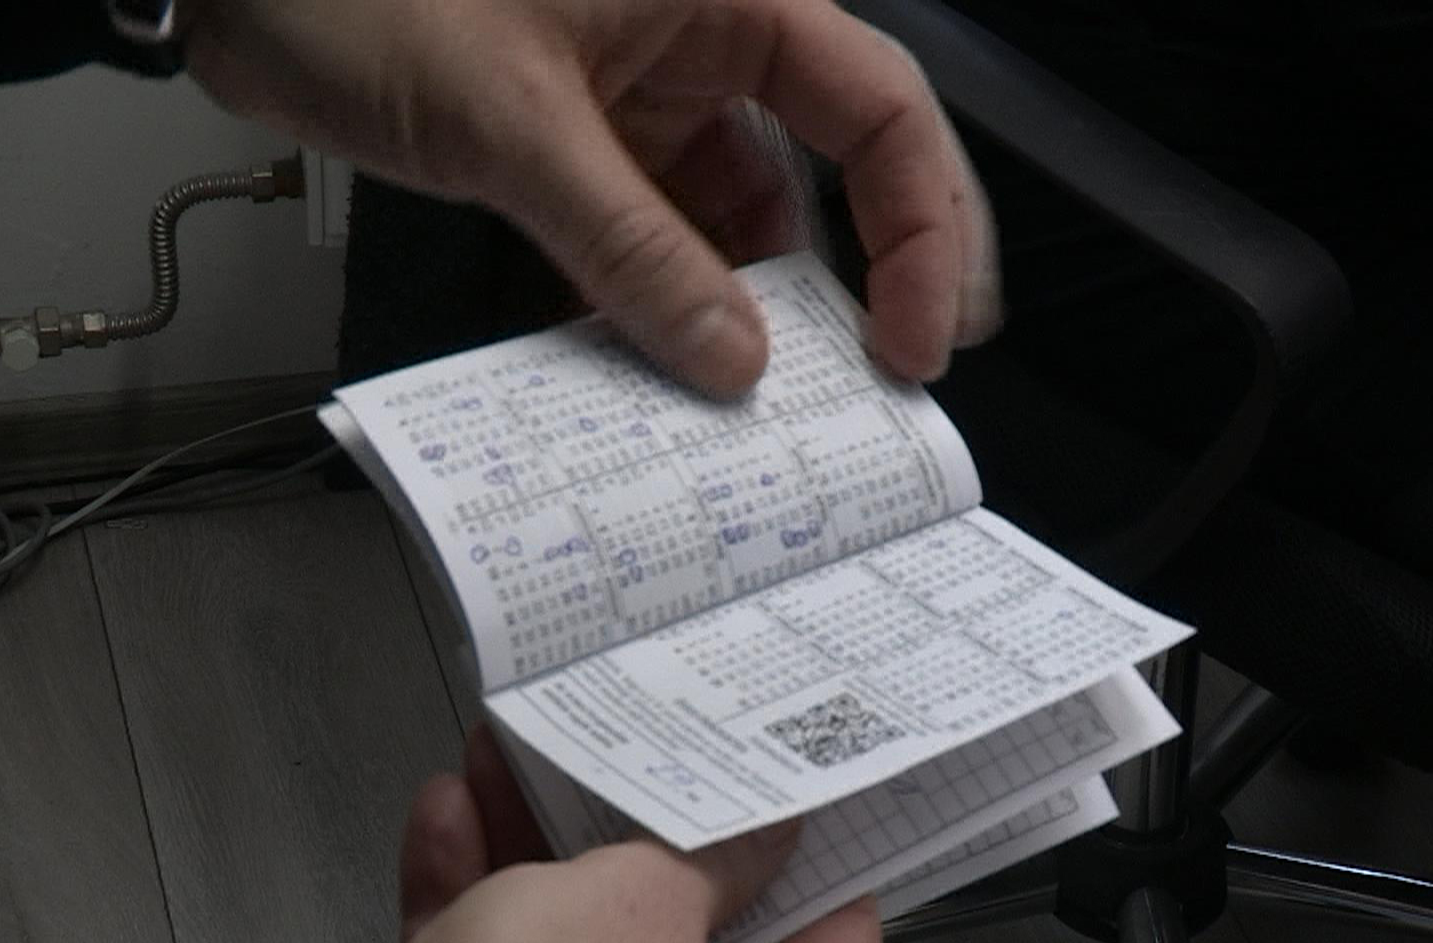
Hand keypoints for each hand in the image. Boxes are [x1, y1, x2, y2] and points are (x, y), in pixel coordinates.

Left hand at [180, 0, 1000, 395]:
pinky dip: (658, 305)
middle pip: (830, 172)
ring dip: (746, 312)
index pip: (879, 112)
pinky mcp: (580, 147)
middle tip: (879, 387)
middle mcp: (701, 45)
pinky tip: (661, 373)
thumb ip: (627, 246)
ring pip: (737, 221)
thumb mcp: (510, 122)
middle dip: (861, 282)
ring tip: (758, 407)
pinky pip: (652, 239)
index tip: (915, 338)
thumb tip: (728, 358)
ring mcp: (641, 101)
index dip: (922, 230)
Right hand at [358, 726, 883, 942]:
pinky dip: (473, 902)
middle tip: (644, 752)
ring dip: (537, 848)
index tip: (793, 786)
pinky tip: (448, 815)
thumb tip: (760, 833)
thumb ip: (707, 854)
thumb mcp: (645, 903)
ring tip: (520, 759)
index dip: (811, 854)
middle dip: (639, 834)